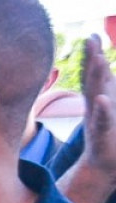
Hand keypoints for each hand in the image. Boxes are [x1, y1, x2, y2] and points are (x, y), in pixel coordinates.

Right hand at [80, 34, 115, 178]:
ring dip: (95, 77)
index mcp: (101, 99)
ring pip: (95, 95)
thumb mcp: (111, 111)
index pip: (96, 74)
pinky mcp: (102, 134)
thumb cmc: (112, 138)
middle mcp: (95, 106)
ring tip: (97, 59)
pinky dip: (102, 110)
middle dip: (91, 58)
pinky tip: (103, 100)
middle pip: (92, 78)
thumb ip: (107, 89)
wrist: (104, 166)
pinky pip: (102, 120)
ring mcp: (97, 119)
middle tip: (90, 39)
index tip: (92, 36)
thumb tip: (104, 89)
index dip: (92, 55)